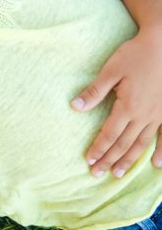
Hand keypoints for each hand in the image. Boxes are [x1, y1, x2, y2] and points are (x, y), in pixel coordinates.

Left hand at [71, 29, 161, 176]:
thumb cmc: (134, 55)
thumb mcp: (111, 70)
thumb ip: (94, 91)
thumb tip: (75, 106)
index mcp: (128, 106)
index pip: (109, 134)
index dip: (98, 148)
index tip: (89, 161)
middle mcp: (145, 115)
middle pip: (124, 144)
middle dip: (109, 159)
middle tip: (97, 174)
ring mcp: (159, 115)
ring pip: (142, 144)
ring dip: (129, 160)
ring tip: (118, 173)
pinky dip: (161, 152)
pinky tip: (156, 164)